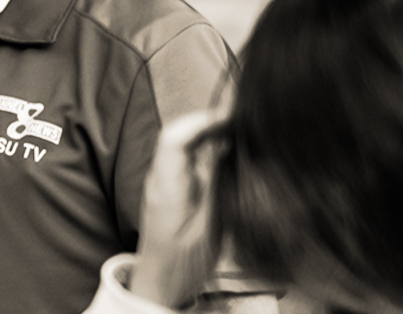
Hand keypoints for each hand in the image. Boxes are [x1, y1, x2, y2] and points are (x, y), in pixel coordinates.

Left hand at [130, 109, 223, 307]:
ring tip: (238, 130)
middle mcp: (160, 177)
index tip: (231, 118)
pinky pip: (187, 159)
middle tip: (242, 119)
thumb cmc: (183, 261)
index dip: (202, 121)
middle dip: (209, 122)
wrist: (161, 283)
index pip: (175, 137)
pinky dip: (206, 149)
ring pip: (183, 145)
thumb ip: (217, 182)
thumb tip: (227, 146)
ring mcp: (164, 182)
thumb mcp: (209, 223)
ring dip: (208, 133)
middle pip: (179, 135)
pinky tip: (227, 152)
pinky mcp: (172, 189)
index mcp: (167, 184)